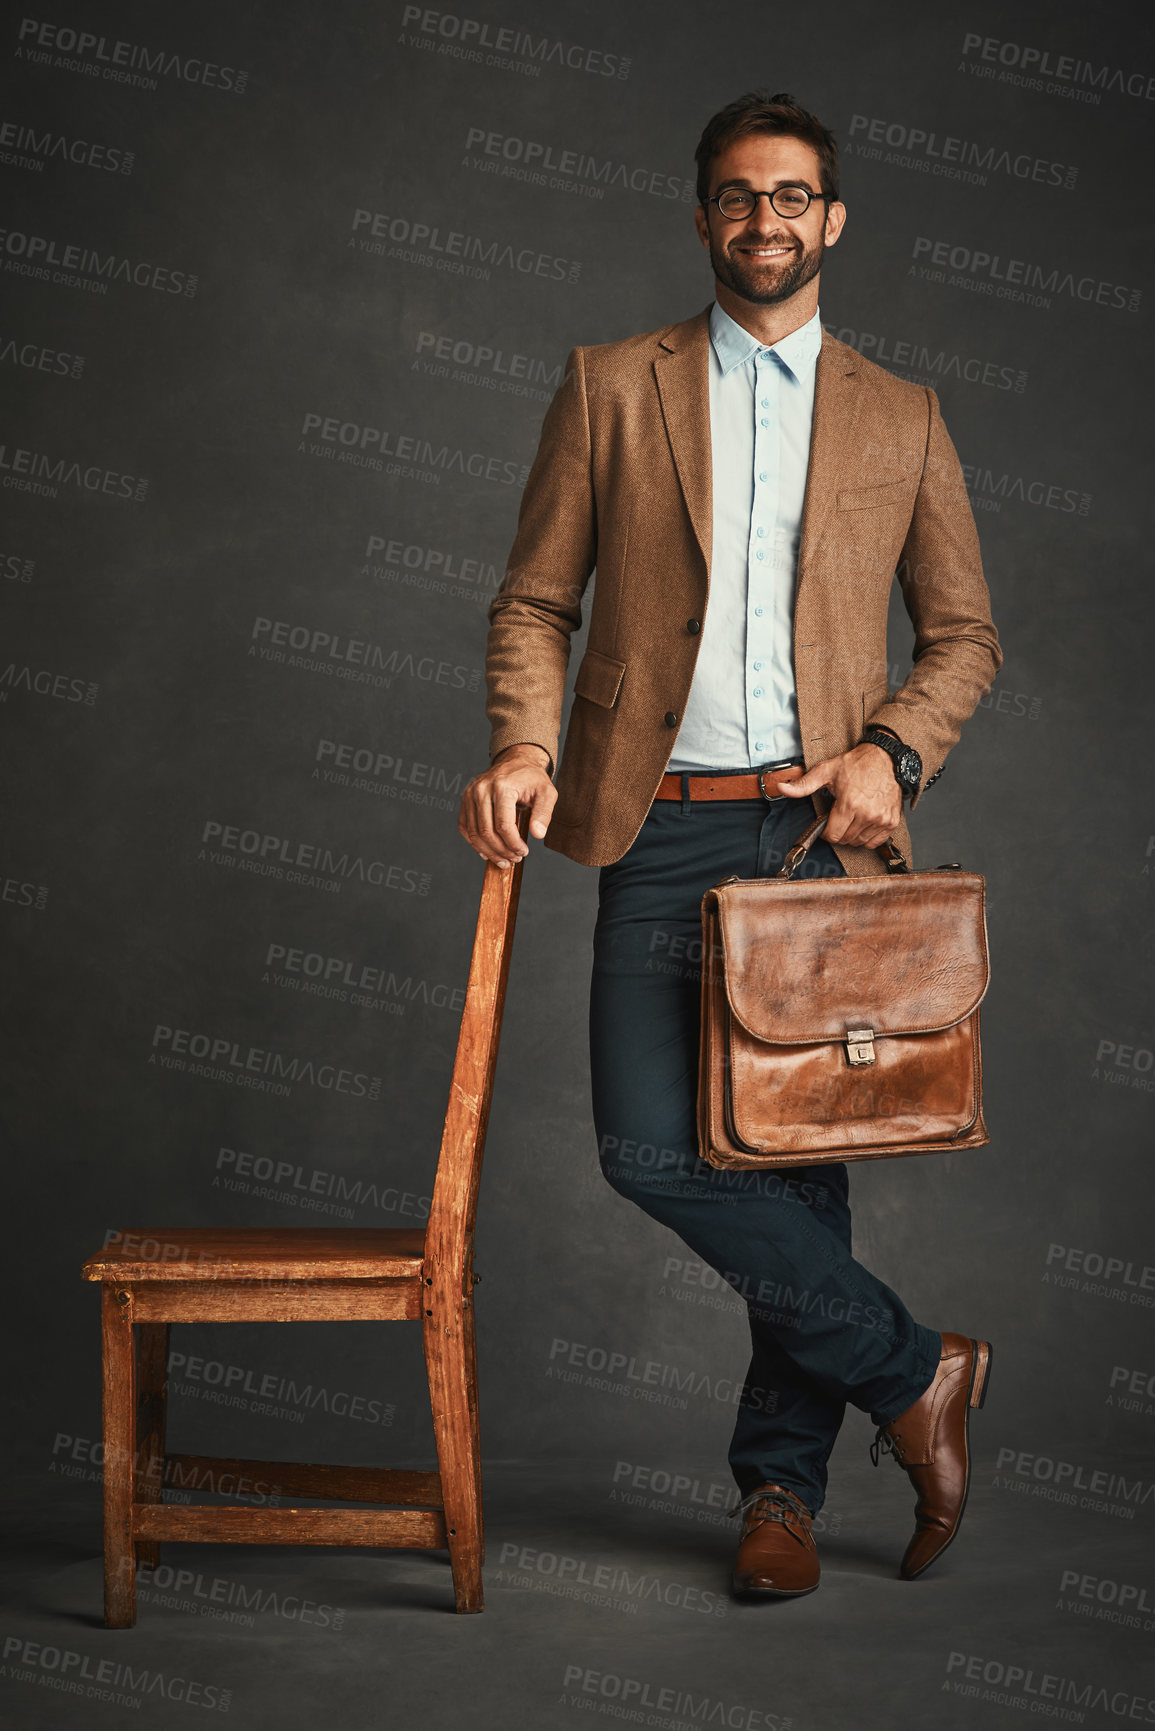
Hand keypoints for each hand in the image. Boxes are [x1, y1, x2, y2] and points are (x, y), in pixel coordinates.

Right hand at [458, 744, 556, 867]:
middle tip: (514, 859)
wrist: (516, 761)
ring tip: (503, 860)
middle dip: (501, 850)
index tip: (523, 852)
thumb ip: (544, 813)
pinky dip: (474, 842)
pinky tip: (487, 851)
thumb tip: (538, 834)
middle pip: (486, 831)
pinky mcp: (465, 799)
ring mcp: (470, 794)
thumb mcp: (547, 792)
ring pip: (474, 832)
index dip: (513, 844)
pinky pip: (465, 826)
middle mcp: (482, 789)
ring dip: (488, 851)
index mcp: (502, 786)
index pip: (503, 824)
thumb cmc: (532, 778)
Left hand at [779, 744, 901, 848]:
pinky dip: (867, 837)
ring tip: (851, 818)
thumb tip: (782, 788)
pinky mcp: (891, 822)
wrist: (885, 758)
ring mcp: (881, 819)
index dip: (825, 832)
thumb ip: (803, 784)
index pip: (833, 835)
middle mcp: (867, 814)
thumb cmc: (857, 764)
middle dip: (838, 832)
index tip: (826, 823)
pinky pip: (875, 842)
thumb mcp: (826, 770)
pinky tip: (863, 823)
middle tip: (839, 817)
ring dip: (852, 835)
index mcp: (849, 803)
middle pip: (845, 840)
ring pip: (859, 842)